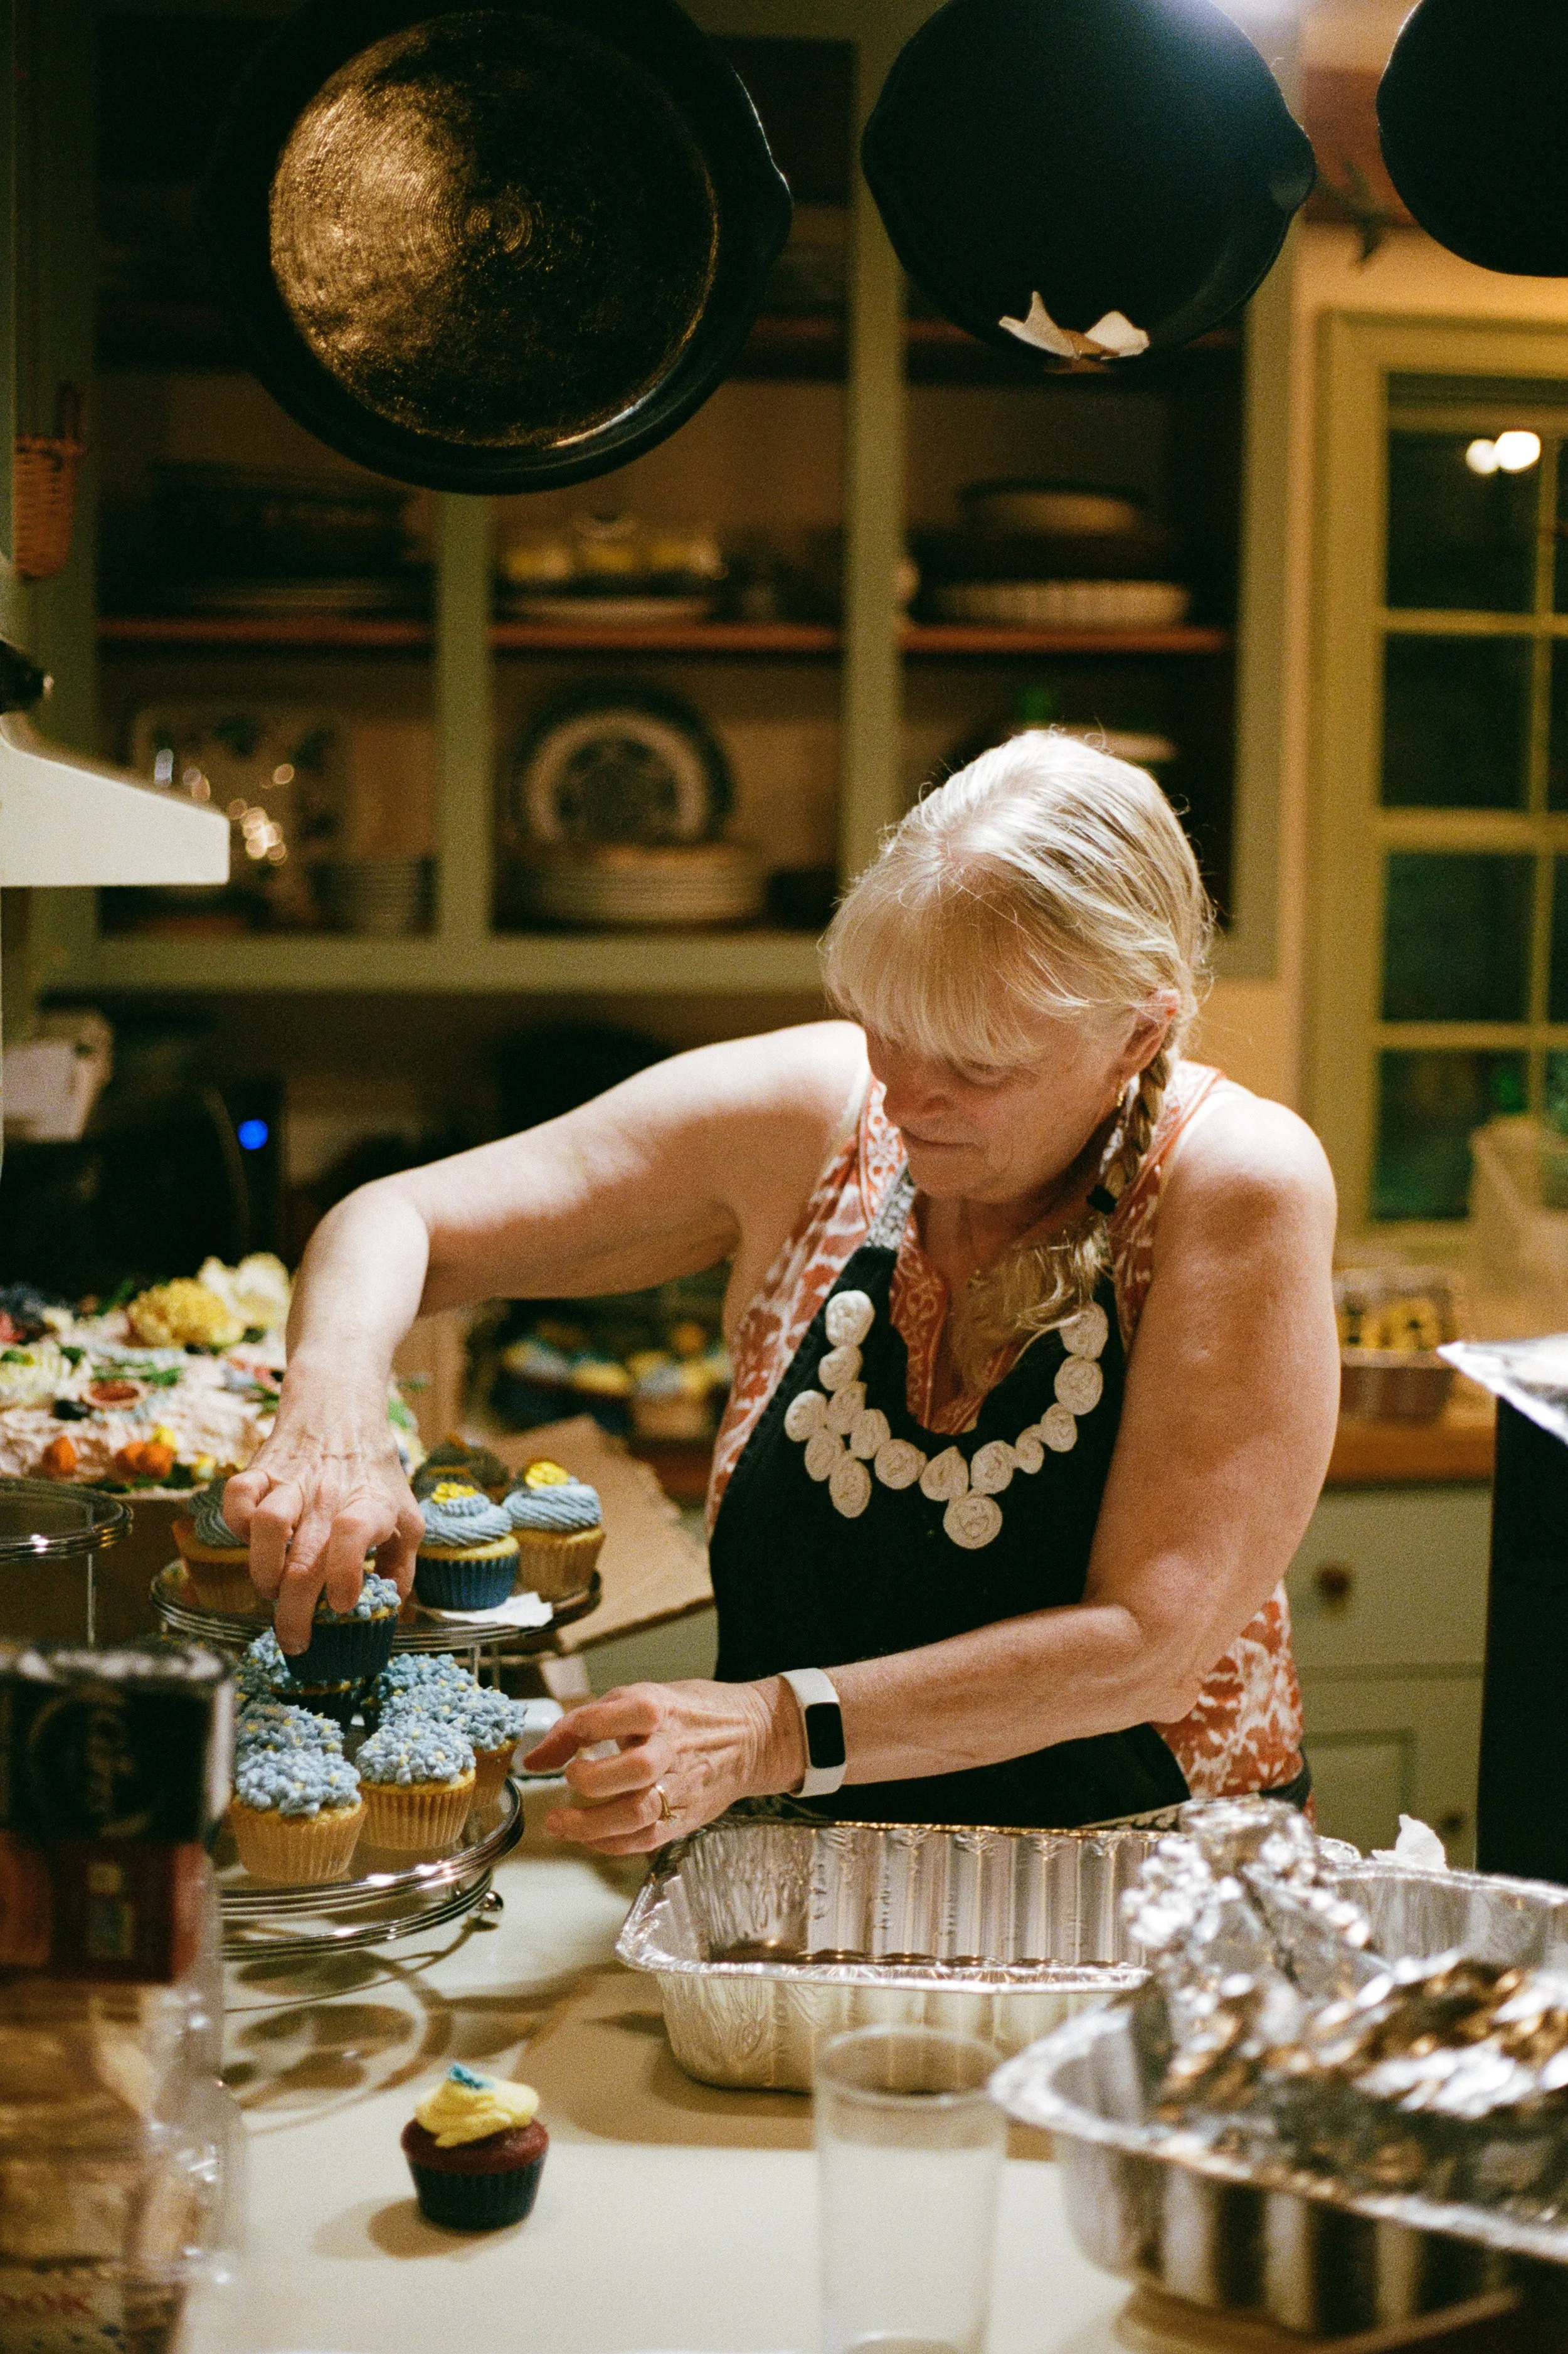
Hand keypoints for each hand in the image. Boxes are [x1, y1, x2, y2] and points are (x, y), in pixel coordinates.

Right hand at [222, 1381, 423, 1654]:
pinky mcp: (260, 1470)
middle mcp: (330, 1496)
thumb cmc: (374, 1472)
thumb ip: (401, 1566)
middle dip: (296, 1613)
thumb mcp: (405, 1515)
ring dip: (264, 1570)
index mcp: (371, 1506)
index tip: (344, 1605)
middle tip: (295, 1641)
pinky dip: (236, 1523)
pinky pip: (236, 1495)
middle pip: (306, 1558)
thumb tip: (391, 1611)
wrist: (340, 1409)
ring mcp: (292, 1482)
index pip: (356, 1533)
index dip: (346, 1574)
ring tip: (271, 1590)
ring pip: (268, 1525)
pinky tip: (250, 1542)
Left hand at [523, 1678, 805, 1855]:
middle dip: (591, 1780)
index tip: (546, 1755)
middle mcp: (670, 1747)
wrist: (752, 1735)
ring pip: (638, 1812)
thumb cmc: (688, 1714)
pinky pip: (646, 1838)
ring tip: (561, 1823)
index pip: (602, 1720)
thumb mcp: (640, 1698)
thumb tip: (536, 1758)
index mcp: (656, 1708)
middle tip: (571, 1779)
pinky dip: (611, 1844)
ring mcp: (682, 1785)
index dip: (566, 1738)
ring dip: (591, 1824)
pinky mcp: (687, 1815)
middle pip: (632, 1770)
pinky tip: (589, 1838)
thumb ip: (585, 1723)